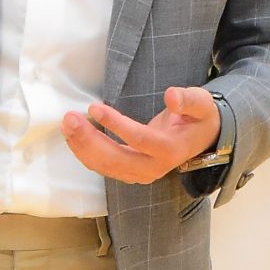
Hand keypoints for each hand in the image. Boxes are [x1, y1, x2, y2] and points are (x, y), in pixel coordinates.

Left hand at [62, 86, 221, 184]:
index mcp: (171, 149)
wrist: (201, 140)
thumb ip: (189, 100)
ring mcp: (141, 174)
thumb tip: (171, 95)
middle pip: (116, 158)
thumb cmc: (199, 118)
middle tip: (70, 119)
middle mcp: (154, 167)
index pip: (139, 139)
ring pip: (106, 166)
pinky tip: (73, 137)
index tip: (95, 108)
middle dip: (89, 140)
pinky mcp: (131, 173)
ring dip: (83, 147)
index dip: (116, 124)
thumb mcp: (201, 104)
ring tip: (67, 126)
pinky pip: (104, 167)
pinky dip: (86, 154)